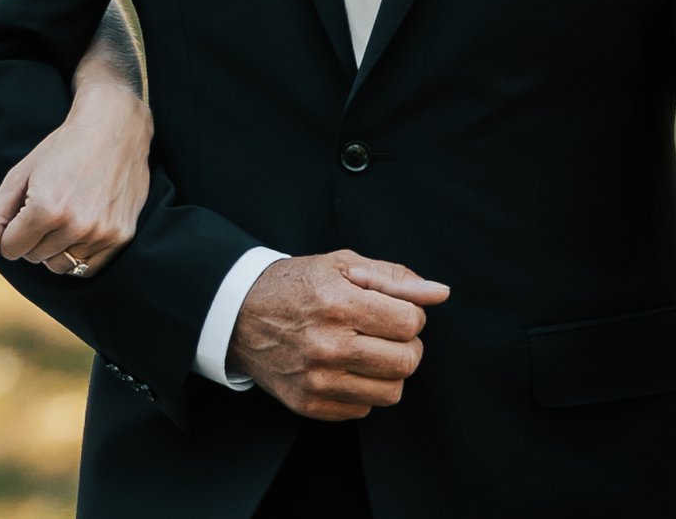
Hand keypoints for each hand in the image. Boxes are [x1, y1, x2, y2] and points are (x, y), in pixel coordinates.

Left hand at [0, 80, 152, 277]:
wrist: (112, 128)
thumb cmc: (60, 150)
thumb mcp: (19, 176)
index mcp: (45, 208)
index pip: (10, 249)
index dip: (12, 228)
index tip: (23, 206)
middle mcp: (76, 225)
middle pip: (33, 257)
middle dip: (32, 236)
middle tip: (48, 202)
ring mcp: (101, 233)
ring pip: (59, 266)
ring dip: (54, 247)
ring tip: (65, 213)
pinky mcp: (120, 237)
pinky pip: (86, 269)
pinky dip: (76, 254)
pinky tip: (80, 226)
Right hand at [229, 251, 449, 420]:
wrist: (236, 314)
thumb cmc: (294, 285)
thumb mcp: (340, 266)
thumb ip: (393, 278)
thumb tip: (439, 293)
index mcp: (337, 303)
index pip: (411, 323)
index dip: (409, 314)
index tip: (389, 309)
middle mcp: (327, 345)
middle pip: (407, 361)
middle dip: (406, 344)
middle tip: (384, 332)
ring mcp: (317, 379)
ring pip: (392, 391)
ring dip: (387, 371)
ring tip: (366, 351)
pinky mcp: (309, 403)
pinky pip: (364, 409)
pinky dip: (362, 389)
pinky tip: (344, 368)